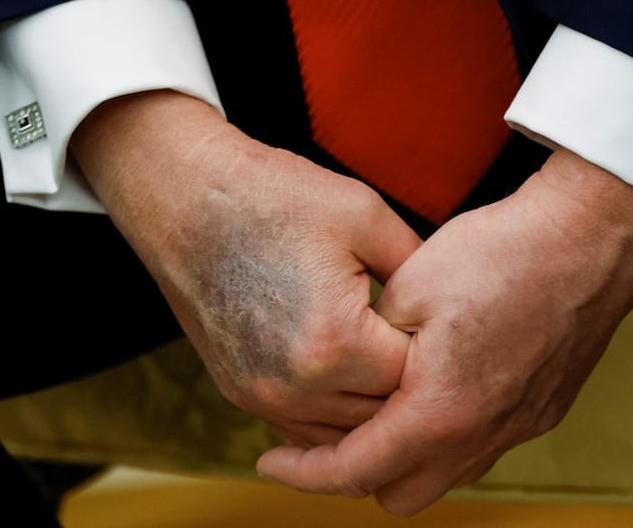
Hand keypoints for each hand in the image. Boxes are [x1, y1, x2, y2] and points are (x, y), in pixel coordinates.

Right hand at [69, 90, 421, 445]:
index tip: (439, 320)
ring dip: (371, 406)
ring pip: (343, 435)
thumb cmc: (275, 197)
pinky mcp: (240, 394)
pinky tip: (348, 376)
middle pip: (382, 416)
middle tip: (422, 343)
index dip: (434, 349)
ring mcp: (261, 397)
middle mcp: (294, 387)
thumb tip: (447, 302)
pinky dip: (332, 413)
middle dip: (408, 384)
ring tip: (387, 359)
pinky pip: (303, 428)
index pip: (414, 378)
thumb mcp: (366, 216)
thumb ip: (419, 268)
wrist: (184, 198)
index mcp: (334, 344)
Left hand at [256, 148, 632, 514]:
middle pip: (402, 493)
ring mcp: (520, 425)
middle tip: (332, 431)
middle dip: (357, 473)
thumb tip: (362, 359)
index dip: (304, 474)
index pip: (355, 472)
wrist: (590, 237)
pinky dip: (448, 434)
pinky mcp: (544, 409)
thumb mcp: (410, 288)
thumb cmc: (502, 253)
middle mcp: (485, 433)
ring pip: (447, 473)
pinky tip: (441, 386)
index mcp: (441, 411)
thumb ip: (375, 344)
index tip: (272, 463)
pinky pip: (482, 445)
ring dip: (406, 454)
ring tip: (383, 408)